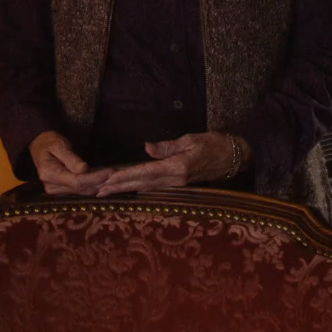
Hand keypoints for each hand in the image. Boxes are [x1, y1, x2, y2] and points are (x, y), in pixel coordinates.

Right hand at [29, 131, 110, 194]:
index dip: (94, 178)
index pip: (76, 181)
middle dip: (100, 182)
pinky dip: (92, 186)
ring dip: (98, 185)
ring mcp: (56, 191)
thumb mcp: (58, 145)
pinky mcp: (61, 191)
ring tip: (113, 177)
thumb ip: (70, 158)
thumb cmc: (49, 142)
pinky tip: (104, 181)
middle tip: (117, 174)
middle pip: (81, 189)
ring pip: (82, 192)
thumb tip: (84, 169)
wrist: (39, 146)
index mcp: (49, 174)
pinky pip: (80, 191)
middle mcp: (51, 186)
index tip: (109, 172)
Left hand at [95, 132, 244, 196]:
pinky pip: (154, 188)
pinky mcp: (179, 185)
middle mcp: (175, 180)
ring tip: (106, 192)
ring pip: (145, 188)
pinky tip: (127, 189)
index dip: (124, 176)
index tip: (106, 180)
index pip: (144, 173)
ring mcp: (177, 185)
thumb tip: (146, 148)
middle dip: (118, 188)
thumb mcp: (190, 140)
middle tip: (97, 191)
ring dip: (125, 189)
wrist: (234, 157)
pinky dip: (138, 188)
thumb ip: (167, 147)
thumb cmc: (214, 144)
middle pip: (141, 184)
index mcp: (177, 168)